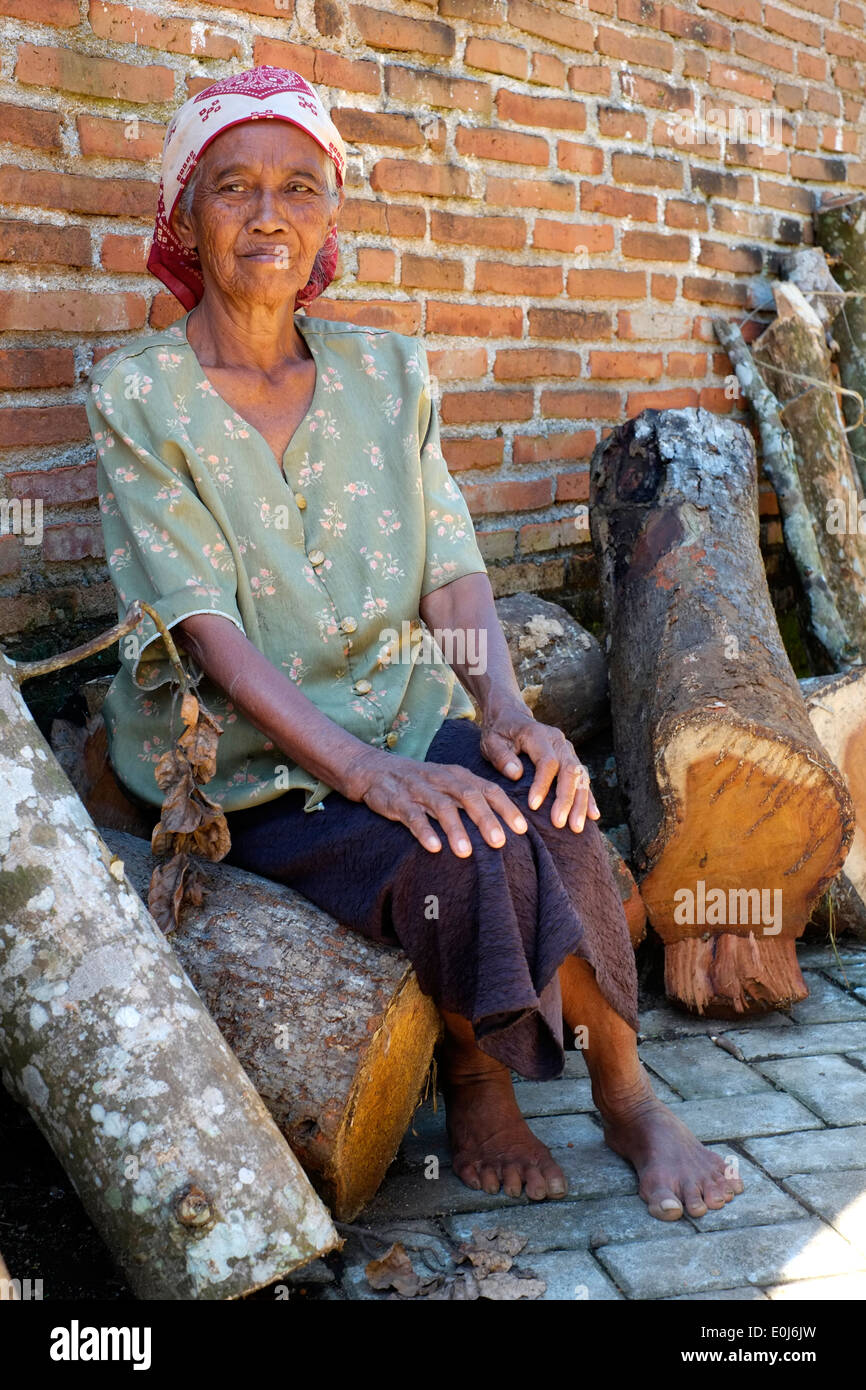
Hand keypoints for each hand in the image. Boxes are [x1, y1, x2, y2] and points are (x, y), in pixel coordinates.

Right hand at [342, 748, 527, 856]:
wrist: (373, 769)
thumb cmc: (419, 782)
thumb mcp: (447, 782)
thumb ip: (470, 797)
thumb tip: (502, 823)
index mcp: (458, 775)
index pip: (488, 789)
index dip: (506, 808)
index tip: (522, 829)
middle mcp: (442, 780)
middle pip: (469, 797)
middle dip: (486, 819)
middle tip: (500, 842)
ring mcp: (419, 790)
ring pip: (442, 807)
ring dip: (455, 829)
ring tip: (466, 853)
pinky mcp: (398, 801)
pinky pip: (413, 816)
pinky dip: (424, 831)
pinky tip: (434, 848)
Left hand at [480, 704, 599, 833]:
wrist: (512, 717)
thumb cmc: (499, 733)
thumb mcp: (491, 742)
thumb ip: (501, 756)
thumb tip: (516, 774)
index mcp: (537, 735)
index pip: (547, 761)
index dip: (542, 785)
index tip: (533, 806)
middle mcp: (558, 741)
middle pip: (570, 770)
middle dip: (566, 799)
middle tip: (559, 824)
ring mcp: (567, 750)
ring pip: (581, 776)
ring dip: (580, 803)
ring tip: (576, 827)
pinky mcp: (571, 758)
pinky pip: (584, 779)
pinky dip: (589, 797)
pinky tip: (594, 815)